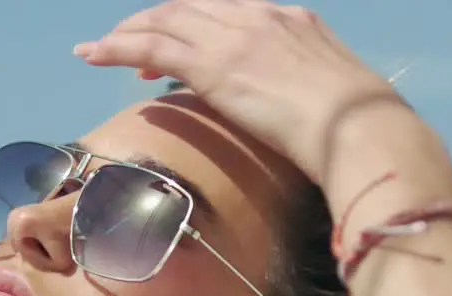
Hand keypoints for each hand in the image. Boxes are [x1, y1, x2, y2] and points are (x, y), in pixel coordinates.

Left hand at [73, 0, 418, 188]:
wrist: (357, 128)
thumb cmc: (355, 125)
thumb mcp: (330, 89)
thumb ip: (301, 86)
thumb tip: (290, 109)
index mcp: (290, 19)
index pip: (225, 8)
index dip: (192, 22)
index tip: (176, 45)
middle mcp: (258, 17)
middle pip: (188, 7)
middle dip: (153, 23)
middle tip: (128, 44)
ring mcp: (234, 37)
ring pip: (164, 21)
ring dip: (127, 33)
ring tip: (100, 48)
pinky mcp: (214, 65)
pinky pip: (151, 46)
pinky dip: (116, 47)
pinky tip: (93, 54)